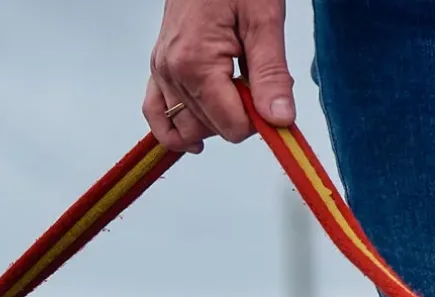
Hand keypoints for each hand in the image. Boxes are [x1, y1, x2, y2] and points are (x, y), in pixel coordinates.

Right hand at [144, 0, 295, 155]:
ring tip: (233, 91)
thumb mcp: (264, 19)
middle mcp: (173, 73)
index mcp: (197, 64)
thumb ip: (271, 74)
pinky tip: (194, 138)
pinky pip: (156, 114)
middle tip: (256, 85)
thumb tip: (279, 119)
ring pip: (187, 128)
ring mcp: (161, 72)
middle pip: (211, 130)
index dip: (258, 120)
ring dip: (213, 121)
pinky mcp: (158, 69)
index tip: (270, 96)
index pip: (231, 127)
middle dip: (238, 117)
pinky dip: (173, 131)